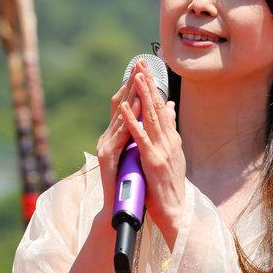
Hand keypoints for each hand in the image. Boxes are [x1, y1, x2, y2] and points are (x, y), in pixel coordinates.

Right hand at [94, 62, 141, 229]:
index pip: (126, 105)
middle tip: (138, 63)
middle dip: (130, 83)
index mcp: (117, 136)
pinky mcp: (108, 157)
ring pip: (119, 116)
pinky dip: (126, 119)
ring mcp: (106, 146)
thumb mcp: (142, 152)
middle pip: (120, 105)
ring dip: (129, 95)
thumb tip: (165, 109)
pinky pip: (119, 134)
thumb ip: (148, 132)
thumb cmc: (132, 182)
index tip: (143, 67)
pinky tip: (130, 106)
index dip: (134, 86)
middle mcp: (108, 138)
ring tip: (137, 78)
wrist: (119, 209)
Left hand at [118, 59, 186, 248]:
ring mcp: (162, 150)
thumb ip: (170, 132)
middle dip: (149, 83)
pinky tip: (125, 108)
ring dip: (143, 95)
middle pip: (158, 106)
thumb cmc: (170, 187)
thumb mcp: (172, 156)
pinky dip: (133, 121)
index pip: (163, 108)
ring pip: (151, 117)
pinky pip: (140, 138)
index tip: (147, 70)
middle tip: (141, 62)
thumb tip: (170, 109)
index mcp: (172, 140)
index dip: (154, 88)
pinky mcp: (153, 161)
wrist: (177, 213)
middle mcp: (169, 141)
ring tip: (136, 75)